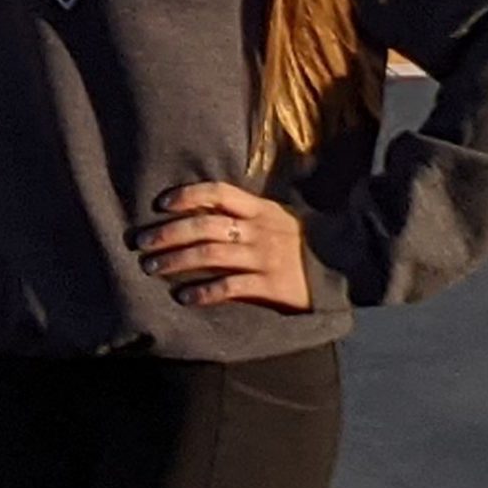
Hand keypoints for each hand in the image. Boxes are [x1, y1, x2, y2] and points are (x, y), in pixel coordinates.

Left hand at [130, 180, 311, 312]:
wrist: (346, 265)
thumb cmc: (301, 241)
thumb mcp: (275, 216)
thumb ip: (243, 212)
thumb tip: (198, 211)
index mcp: (260, 209)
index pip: (218, 192)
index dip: (187, 195)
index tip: (160, 204)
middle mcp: (258, 230)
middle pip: (204, 225)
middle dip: (168, 233)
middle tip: (141, 243)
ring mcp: (264, 257)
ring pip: (211, 254)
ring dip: (176, 260)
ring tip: (152, 267)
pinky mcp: (271, 285)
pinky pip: (230, 286)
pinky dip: (204, 291)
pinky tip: (184, 296)